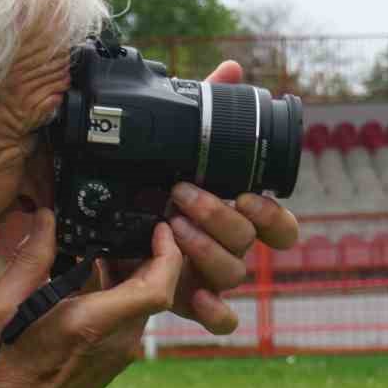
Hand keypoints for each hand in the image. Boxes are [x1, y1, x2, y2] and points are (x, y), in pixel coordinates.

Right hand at [0, 209, 180, 387]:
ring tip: (105, 243)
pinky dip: (123, 289)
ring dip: (135, 270)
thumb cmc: (3, 364)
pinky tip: (94, 274)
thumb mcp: (2, 304)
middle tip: (126, 224)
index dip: (168, 254)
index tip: (159, 227)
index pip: (156, 288)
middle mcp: (117, 339)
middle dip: (149, 252)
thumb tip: (48, 218)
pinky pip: (132, 314)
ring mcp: (121, 351)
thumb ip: (30, 258)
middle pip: (157, 287)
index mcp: (92, 323)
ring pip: (146, 300)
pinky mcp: (117, 357)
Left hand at [115, 60, 299, 334]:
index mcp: (238, 216)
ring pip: (234, 274)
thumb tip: (232, 67)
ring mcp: (213, 278)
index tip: (246, 194)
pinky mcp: (191, 303)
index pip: (281, 224)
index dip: (272, 213)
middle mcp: (231, 248)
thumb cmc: (153, 190)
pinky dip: (215, 312)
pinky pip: (221, 320)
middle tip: (183, 196)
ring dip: (206, 251)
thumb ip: (206, 110)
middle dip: (219, 217)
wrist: (106, 236)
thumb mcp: (174, 148)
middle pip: (248, 241)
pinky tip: (195, 297)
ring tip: (170, 229)